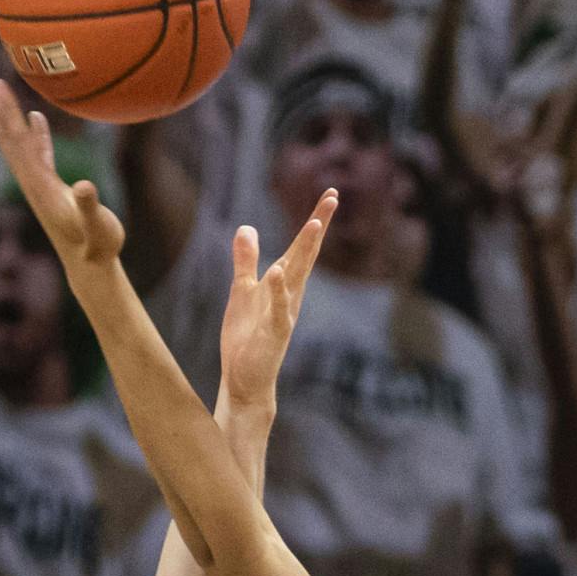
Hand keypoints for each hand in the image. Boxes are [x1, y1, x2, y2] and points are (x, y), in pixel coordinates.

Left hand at [0, 74, 125, 270]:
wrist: (91, 267)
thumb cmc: (97, 248)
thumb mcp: (98, 229)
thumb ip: (90, 208)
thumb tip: (84, 186)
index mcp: (41, 186)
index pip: (18, 142)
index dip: (6, 113)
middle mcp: (33, 183)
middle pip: (7, 137)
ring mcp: (41, 185)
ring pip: (18, 143)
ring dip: (5, 115)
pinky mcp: (51, 187)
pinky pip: (38, 153)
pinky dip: (34, 133)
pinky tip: (33, 117)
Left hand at [218, 194, 335, 411]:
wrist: (246, 380)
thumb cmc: (248, 338)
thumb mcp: (243, 291)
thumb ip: (246, 260)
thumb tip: (247, 227)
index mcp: (284, 284)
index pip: (301, 248)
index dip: (314, 221)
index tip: (329, 194)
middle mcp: (291, 296)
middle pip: (305, 255)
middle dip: (317, 226)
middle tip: (332, 197)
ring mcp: (285, 314)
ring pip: (297, 278)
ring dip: (305, 251)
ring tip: (314, 224)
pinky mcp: (274, 334)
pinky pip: (279, 310)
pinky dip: (278, 291)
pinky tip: (277, 271)